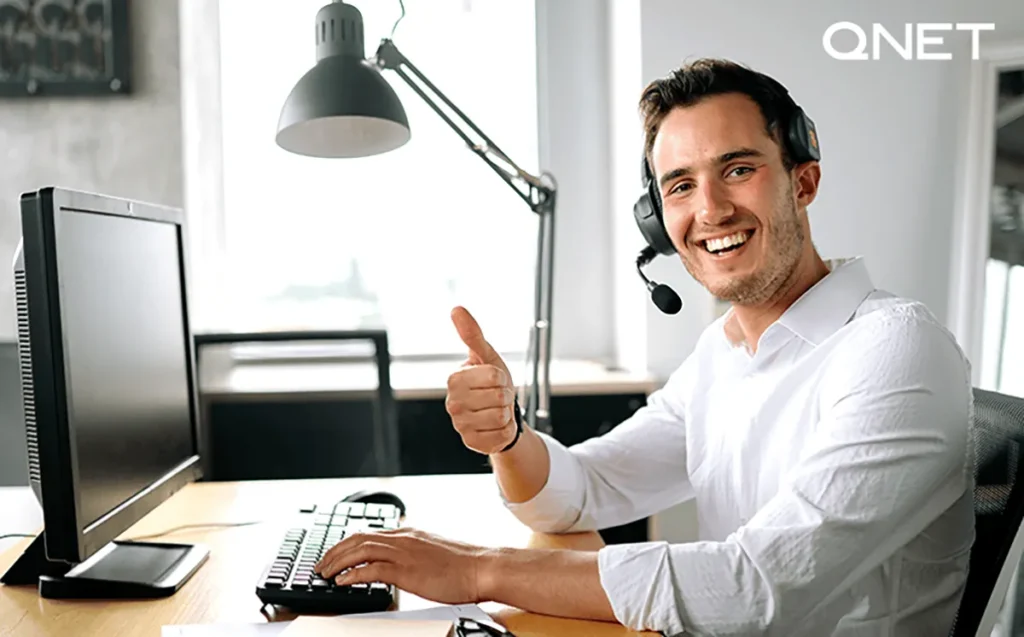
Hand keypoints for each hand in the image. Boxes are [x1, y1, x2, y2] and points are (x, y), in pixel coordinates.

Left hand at [314, 528, 488, 604]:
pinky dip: (353, 574)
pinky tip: (343, 581)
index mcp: (408, 533)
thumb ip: (413, 552)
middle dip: (335, 551)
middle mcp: (402, 538)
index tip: (334, 554)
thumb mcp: (432, 551)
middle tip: (321, 565)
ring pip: (360, 550)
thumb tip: (398, 562)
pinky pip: (372, 569)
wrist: (481, 568)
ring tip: (325, 573)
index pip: (368, 533)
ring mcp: (404, 553)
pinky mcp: (406, 570)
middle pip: (358, 538)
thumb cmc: (462, 565)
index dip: (346, 543)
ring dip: (338, 561)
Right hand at [446, 306, 517, 454]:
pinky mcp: (471, 443)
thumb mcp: (486, 356)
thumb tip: (456, 309)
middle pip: (499, 397)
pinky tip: (496, 427)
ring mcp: (460, 425)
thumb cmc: (492, 382)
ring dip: (506, 414)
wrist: (498, 412)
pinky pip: (501, 436)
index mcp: (454, 379)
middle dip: (506, 396)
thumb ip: (472, 334)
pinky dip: (506, 431)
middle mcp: (452, 403)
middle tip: (497, 397)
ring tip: (496, 411)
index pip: (495, 376)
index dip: (502, 377)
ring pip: (501, 417)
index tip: (495, 380)